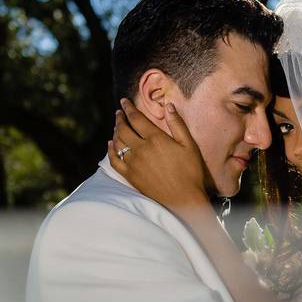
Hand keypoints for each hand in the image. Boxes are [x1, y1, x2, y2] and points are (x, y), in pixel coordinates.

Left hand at [108, 98, 210, 215]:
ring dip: (115, 132)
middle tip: (119, 112)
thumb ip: (177, 124)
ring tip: (116, 126)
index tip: (123, 102)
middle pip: (123, 129)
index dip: (128, 108)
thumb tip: (169, 106)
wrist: (183, 199)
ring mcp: (133, 163)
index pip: (136, 118)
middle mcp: (141, 149)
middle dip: (120, 118)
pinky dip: (110, 151)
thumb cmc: (190, 172)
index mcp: (155, 139)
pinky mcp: (130, 176)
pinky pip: (114, 161)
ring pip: (117, 143)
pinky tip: (110, 145)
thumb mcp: (189, 145)